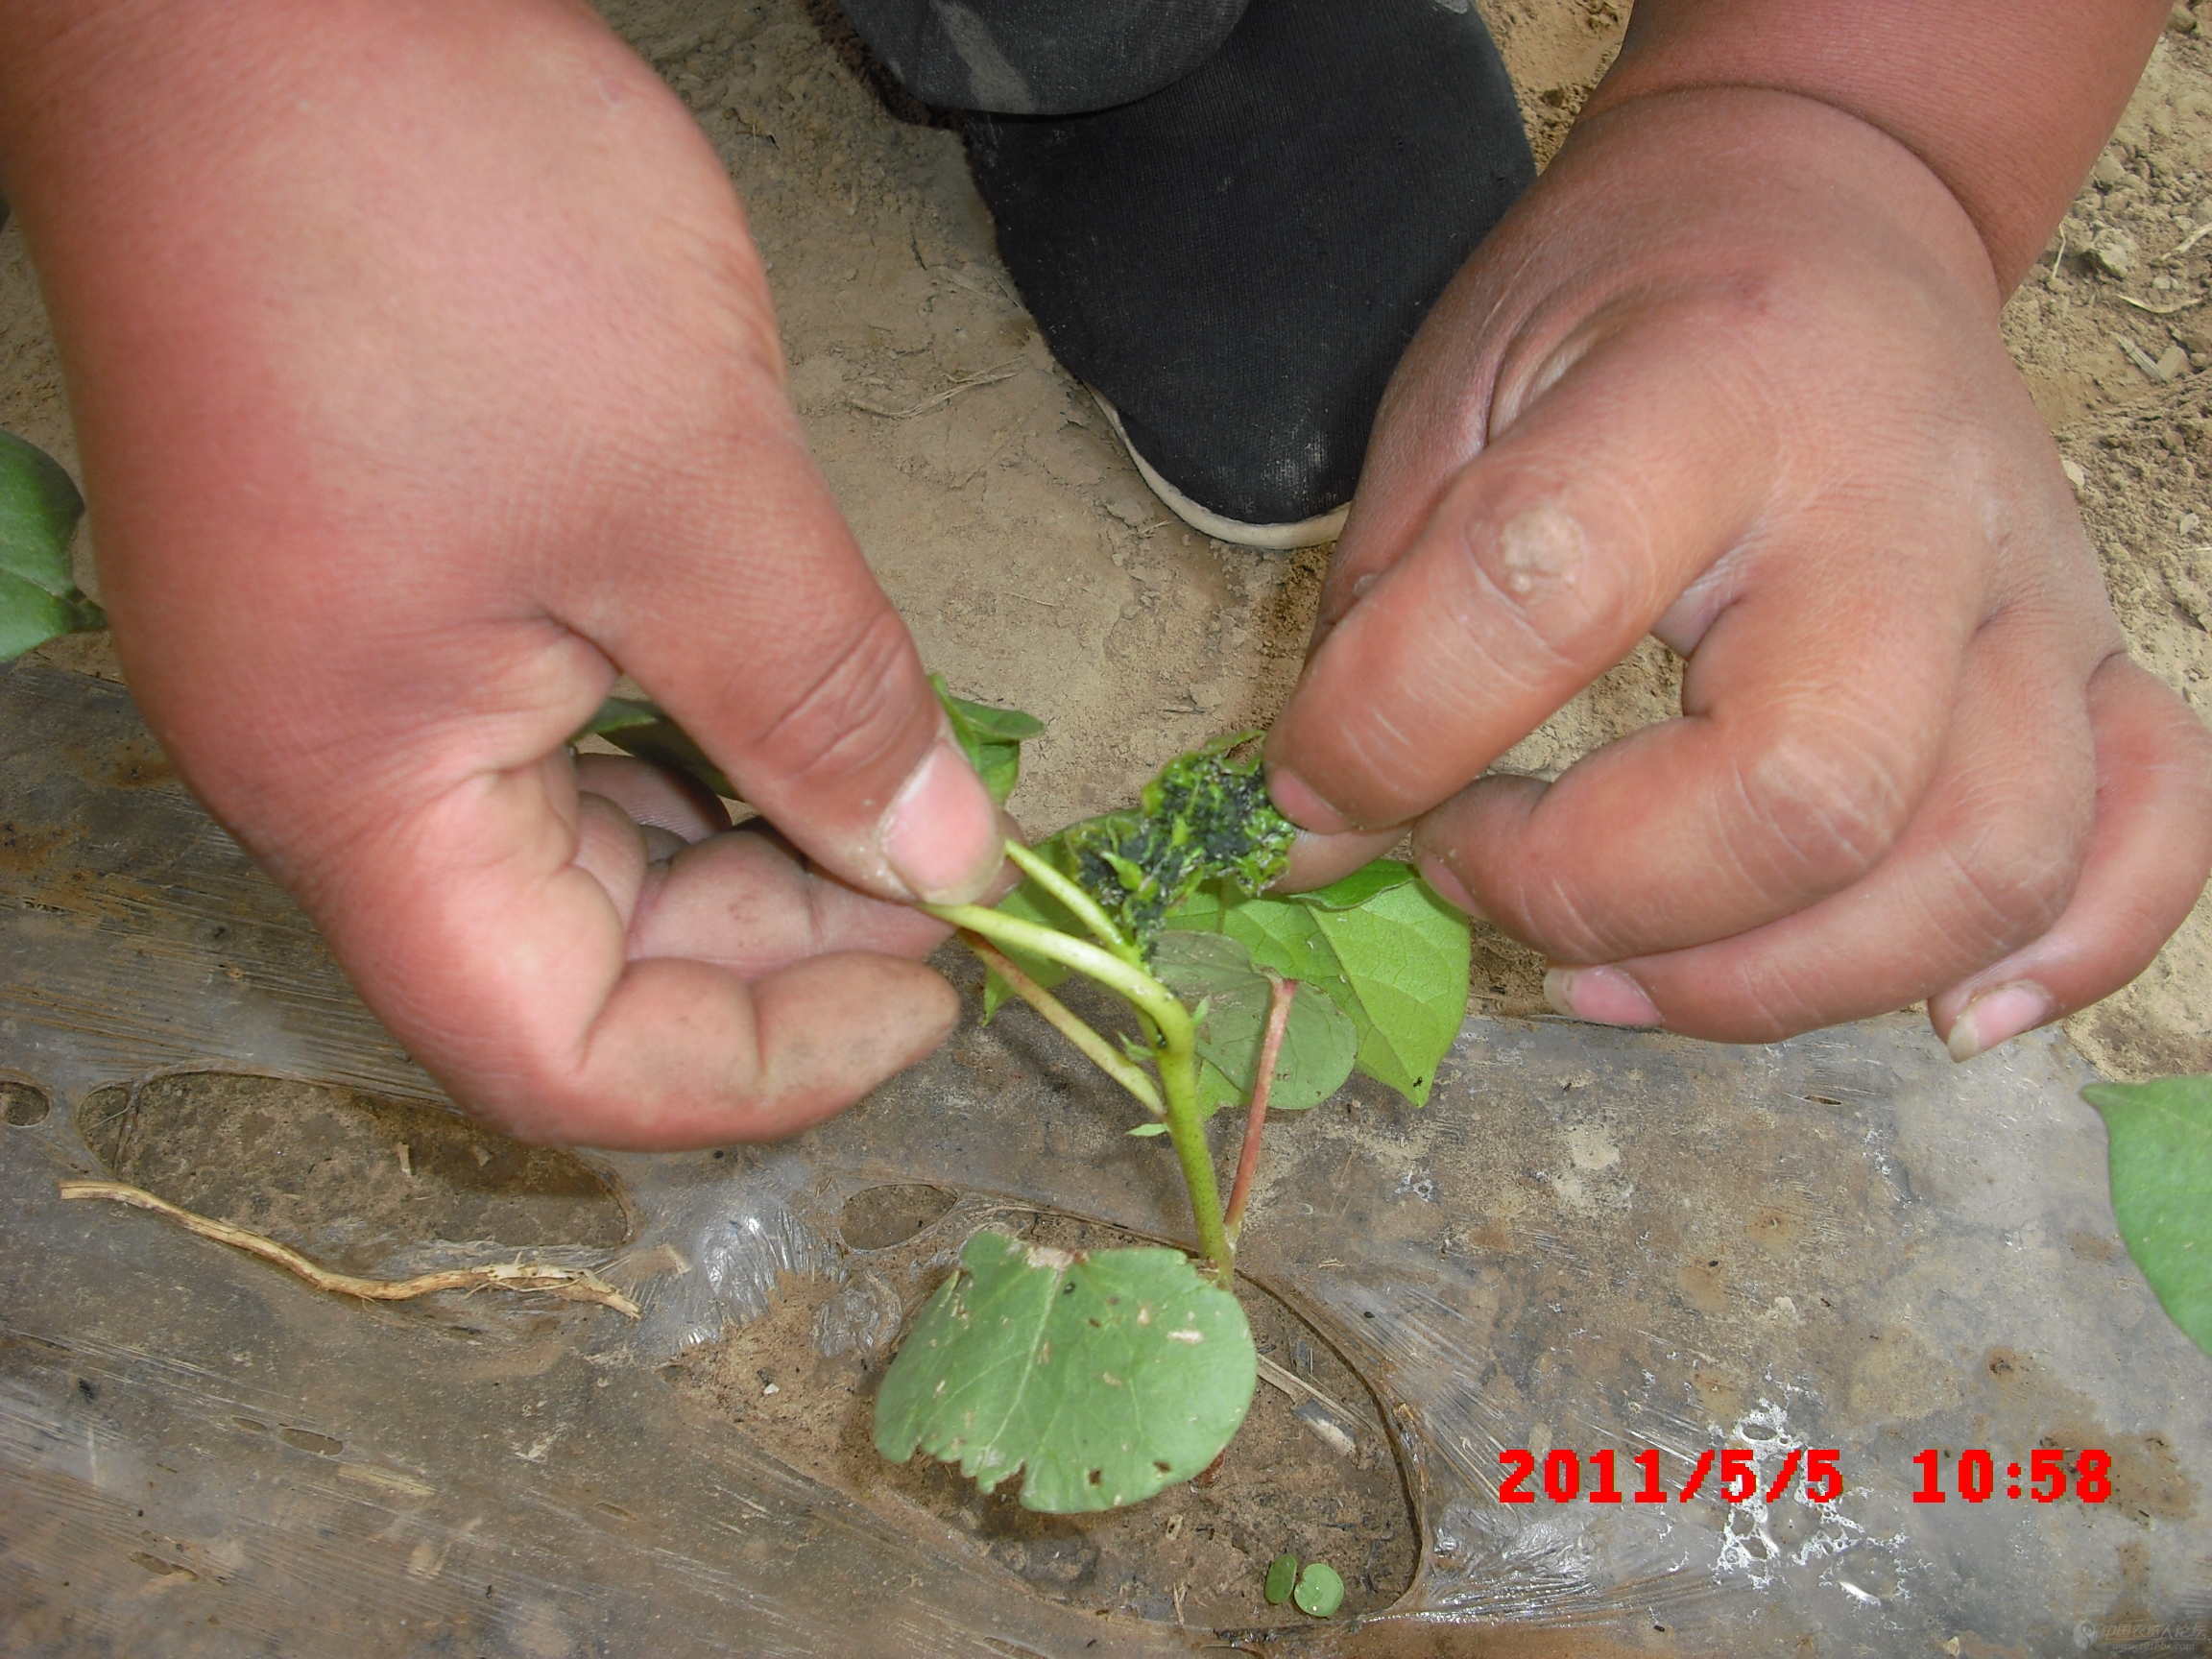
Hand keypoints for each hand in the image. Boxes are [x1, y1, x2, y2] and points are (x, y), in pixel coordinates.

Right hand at [0, 0, 1003, 1144]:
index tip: (933, 994)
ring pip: (568, 847)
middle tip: (944, 879)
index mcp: (355, 793)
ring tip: (894, 795)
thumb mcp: (693, 493)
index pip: (558, 1053)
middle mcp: (330, 764)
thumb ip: (823, 703)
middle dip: (774, 946)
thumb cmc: (443, 227)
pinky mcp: (393, 577)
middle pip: (567, 962)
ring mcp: (352, 669)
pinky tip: (785, 701)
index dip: (761, 1067)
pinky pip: (549, 728)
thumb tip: (939, 863)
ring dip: (740, 842)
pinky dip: (684, 741)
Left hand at [1267, 89, 2211, 1054]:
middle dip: (1600, 896)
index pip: (1545, 591)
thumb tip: (1323, 847)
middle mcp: (1905, 497)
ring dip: (1770, 982)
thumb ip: (1388, 622)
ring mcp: (2027, 588)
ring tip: (1614, 969)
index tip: (1322, 793)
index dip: (1393, 733)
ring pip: (1979, 867)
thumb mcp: (1458, 399)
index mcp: (1710, 385)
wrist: (1826, 201)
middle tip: (1477, 865)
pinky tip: (1928, 1017)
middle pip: (1808, 794)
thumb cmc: (1624, 299)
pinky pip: (2138, 844)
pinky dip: (2055, 958)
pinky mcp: (2090, 656)